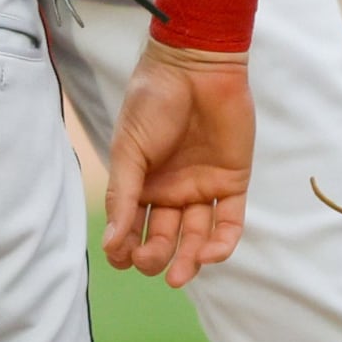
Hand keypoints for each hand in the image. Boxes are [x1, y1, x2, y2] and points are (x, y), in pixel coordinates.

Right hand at [100, 42, 254, 284]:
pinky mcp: (232, 181)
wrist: (195, 66)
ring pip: (196, 236)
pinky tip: (208, 254)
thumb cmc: (153, 102)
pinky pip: (229, 221)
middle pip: (163, 237)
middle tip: (148, 261)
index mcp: (141, 184)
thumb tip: (110, 244)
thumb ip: (123, 197)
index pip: (132, 228)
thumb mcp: (128, 150)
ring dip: (188, 259)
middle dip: (155, 255)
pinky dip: (221, 242)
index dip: (125, 248)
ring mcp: (202, 187)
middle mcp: (171, 191)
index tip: (119, 259)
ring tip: (178, 275)